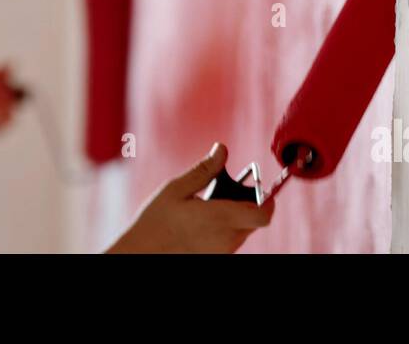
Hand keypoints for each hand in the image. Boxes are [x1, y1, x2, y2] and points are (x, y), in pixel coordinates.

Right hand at [106, 143, 274, 252]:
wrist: (140, 254)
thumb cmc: (155, 223)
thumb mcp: (175, 190)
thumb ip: (203, 170)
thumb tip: (222, 149)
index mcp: (220, 219)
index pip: (263, 214)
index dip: (268, 200)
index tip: (259, 188)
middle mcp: (226, 239)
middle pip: (254, 221)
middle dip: (247, 203)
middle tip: (226, 189)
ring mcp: (221, 252)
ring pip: (242, 231)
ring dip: (235, 215)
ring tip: (209, 204)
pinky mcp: (215, 258)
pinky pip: (230, 241)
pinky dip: (225, 228)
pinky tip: (202, 220)